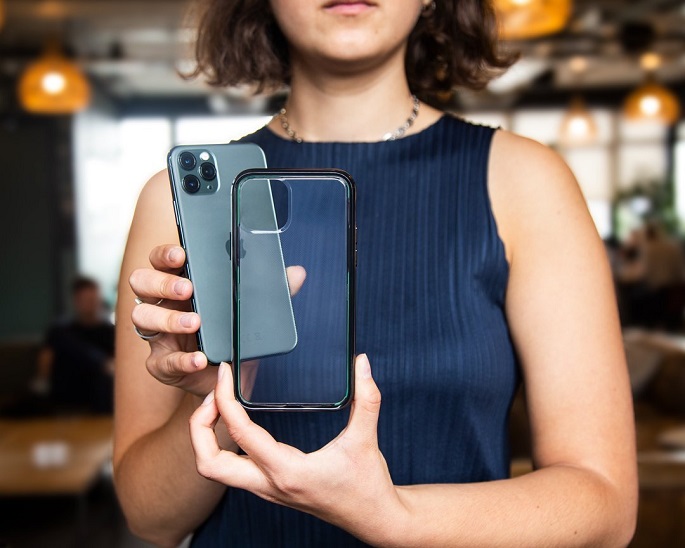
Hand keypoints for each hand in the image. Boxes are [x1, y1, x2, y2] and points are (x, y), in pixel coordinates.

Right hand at [129, 244, 305, 397]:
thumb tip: (296, 273)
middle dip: (161, 282)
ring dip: (168, 318)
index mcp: (182, 283)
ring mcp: (159, 334)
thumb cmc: (233, 336)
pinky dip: (182, 359)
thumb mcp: (253, 312)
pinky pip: (162, 360)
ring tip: (195, 322)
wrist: (229, 379)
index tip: (181, 254)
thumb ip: (272, 291)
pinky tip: (200, 358)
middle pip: (141, 282)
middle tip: (188, 288)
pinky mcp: (161, 363)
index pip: (162, 260)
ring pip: (142, 317)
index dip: (165, 254)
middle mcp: (164, 304)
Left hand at [189, 355, 406, 545]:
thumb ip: (367, 398)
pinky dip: (222, 444)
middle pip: (209, 464)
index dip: (225, 400)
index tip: (226, 375)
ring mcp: (267, 490)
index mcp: (288, 471)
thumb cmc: (367, 485)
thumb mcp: (366, 439)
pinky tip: (236, 422)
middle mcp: (270, 484)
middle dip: (199, 427)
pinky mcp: (270, 488)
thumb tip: (363, 362)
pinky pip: (231, 469)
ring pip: (215, 471)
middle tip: (213, 395)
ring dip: (206, 438)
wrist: (373, 519)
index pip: (240, 435)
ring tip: (220, 406)